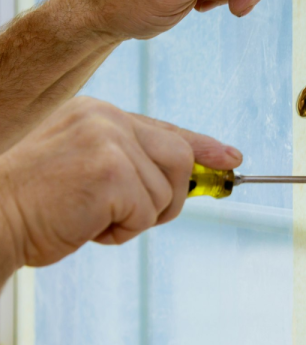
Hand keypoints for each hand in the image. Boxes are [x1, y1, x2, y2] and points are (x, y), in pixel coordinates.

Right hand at [0, 96, 241, 270]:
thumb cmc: (35, 200)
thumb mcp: (86, 167)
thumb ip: (130, 163)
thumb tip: (185, 175)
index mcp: (100, 114)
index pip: (166, 129)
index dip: (202, 146)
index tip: (230, 157)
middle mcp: (107, 119)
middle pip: (178, 157)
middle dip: (170, 195)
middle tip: (134, 214)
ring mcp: (109, 141)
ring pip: (167, 187)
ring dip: (140, 216)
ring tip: (97, 218)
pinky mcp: (109, 171)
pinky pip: (147, 209)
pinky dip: (124, 230)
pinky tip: (89, 227)